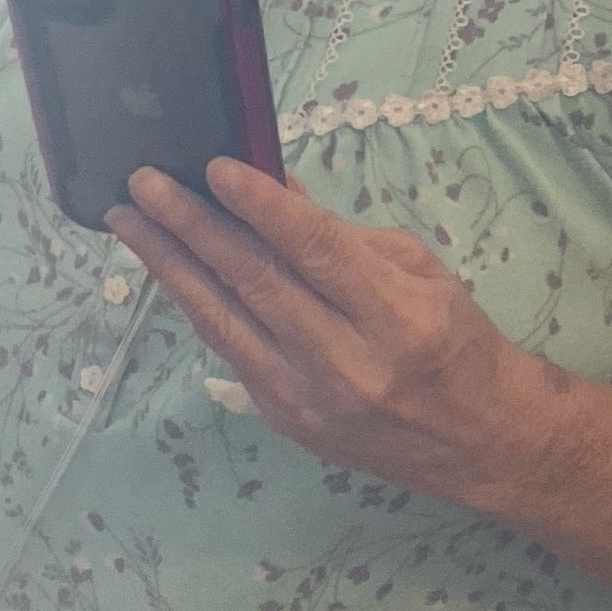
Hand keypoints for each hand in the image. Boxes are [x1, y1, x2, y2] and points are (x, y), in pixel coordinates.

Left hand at [108, 159, 548, 500]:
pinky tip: (167, 271)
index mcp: (397, 318)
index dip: (261, 207)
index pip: (316, 251)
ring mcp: (309, 399)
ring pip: (224, 320)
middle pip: (256, 282)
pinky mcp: (285, 421)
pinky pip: (229, 352)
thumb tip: (271, 187)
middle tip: (143, 184)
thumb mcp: (421, 273)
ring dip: (170, 266)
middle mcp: (348, 363)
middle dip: (191, 227)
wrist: (482, 443)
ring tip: (129, 223)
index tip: (214, 167)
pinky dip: (196, 306)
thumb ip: (342, 235)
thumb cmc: (457, 344)